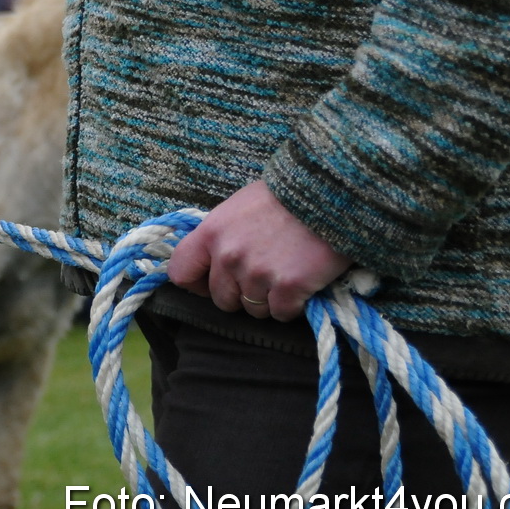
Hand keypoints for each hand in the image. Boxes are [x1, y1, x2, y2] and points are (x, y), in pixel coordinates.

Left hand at [166, 181, 352, 321]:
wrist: (328, 194)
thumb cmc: (283, 197)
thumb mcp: (237, 208)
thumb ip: (220, 236)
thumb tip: (212, 260)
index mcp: (211, 233)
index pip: (181, 272)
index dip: (196, 283)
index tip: (210, 283)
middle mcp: (228, 256)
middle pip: (221, 299)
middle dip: (240, 294)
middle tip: (261, 278)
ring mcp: (256, 273)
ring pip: (253, 310)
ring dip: (267, 300)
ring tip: (284, 275)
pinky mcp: (287, 287)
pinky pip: (280, 314)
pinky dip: (292, 306)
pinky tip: (301, 284)